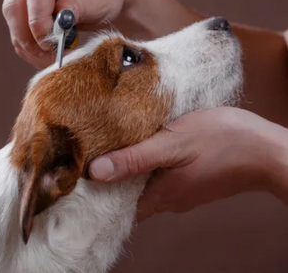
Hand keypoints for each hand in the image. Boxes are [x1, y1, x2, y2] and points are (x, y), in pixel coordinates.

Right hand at [2, 0, 126, 67]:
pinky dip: (30, 50)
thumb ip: (80, 5)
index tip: (51, 42)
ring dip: (31, 48)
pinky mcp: (20, 7)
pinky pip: (17, 33)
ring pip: (13, 23)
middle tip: (53, 57)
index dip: (39, 19)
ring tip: (54, 60)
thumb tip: (59, 18)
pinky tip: (47, 58)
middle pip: (15, 6)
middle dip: (31, 38)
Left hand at [89, 107, 287, 220]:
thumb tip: (95, 172)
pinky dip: (151, 163)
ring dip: (133, 168)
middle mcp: (170, 199)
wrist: (265, 149)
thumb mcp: (172, 143)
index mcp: (161, 194)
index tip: (82, 178)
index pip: (119, 206)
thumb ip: (134, 158)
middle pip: (132, 195)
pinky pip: (163, 175)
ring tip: (117, 145)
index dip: (100, 194)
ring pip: (147, 183)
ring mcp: (183, 190)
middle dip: (114, 178)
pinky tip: (147, 144)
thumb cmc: (221, 141)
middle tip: (96, 154)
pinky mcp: (193, 178)